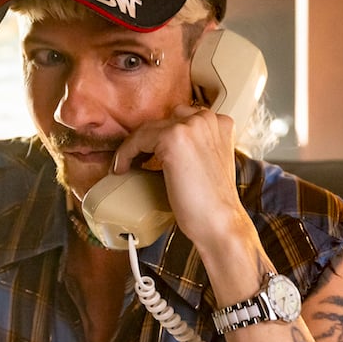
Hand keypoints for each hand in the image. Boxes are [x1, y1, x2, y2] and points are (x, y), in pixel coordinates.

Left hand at [110, 103, 249, 247]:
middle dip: (148, 140)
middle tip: (136, 159)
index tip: (150, 152)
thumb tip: (163, 145)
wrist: (220, 222)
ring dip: (134, 147)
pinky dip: (125, 154)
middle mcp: (207, 119)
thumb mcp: (209, 164)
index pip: (182, 119)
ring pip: (149, 129)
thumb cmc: (213, 203)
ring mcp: (191, 126)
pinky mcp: (173, 137)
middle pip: (164, 120)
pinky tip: (122, 168)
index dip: (162, 136)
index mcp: (220, 123)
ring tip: (126, 165)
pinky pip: (137, 139)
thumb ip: (196, 147)